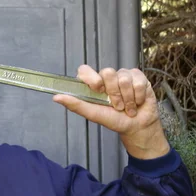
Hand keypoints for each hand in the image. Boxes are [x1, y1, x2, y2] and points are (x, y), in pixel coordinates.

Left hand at [53, 65, 169, 158]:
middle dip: (113, 93)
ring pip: (123, 78)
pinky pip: (137, 81)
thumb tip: (56, 98)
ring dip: (127, 98)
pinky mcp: (138, 77)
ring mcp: (122, 76)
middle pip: (108, 72)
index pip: (85, 70)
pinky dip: (137, 96)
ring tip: (126, 107)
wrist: (136, 126)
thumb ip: (76, 105)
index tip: (98, 89)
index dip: (92, 77)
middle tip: (116, 106)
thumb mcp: (93, 114)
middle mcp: (106, 78)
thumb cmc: (114, 120)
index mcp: (93, 84)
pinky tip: (136, 102)